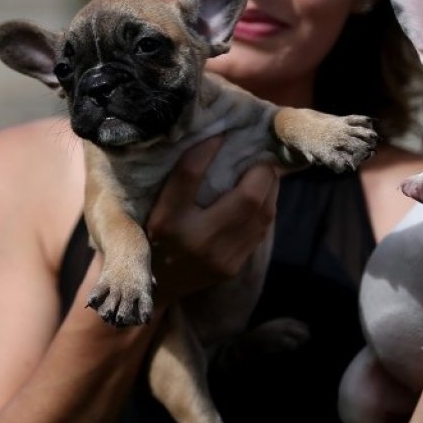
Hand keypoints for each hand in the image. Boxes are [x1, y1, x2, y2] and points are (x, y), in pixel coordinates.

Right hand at [144, 136, 279, 305]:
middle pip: (246, 198)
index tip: (220, 134)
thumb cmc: (152, 236)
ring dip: (269, 189)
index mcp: (165, 221)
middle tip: (260, 156)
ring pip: (262, 215)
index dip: (206, 149)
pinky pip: (259, 231)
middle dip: (261, 172)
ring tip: (264, 172)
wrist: (154, 288)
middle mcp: (194, 241)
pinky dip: (265, 208)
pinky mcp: (232, 268)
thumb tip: (213, 140)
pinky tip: (262, 196)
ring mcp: (219, 259)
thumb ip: (180, 179)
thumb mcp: (155, 207)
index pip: (189, 175)